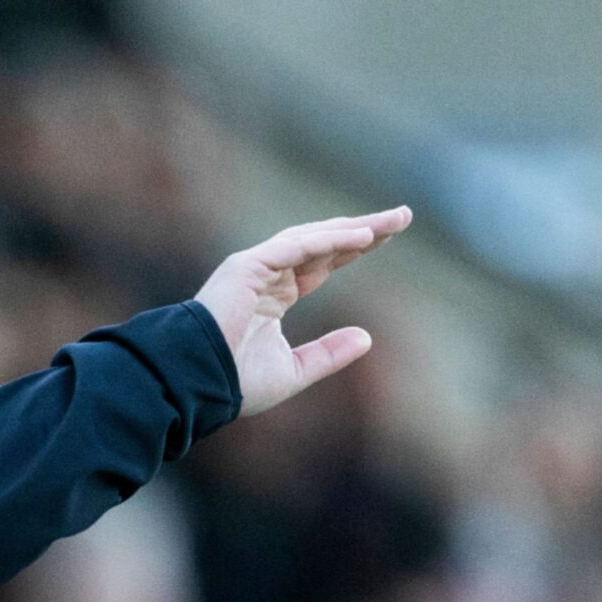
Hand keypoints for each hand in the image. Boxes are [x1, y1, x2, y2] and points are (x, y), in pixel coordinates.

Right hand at [193, 206, 411, 415]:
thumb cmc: (235, 382)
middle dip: (363, 229)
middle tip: (403, 216)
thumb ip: (328, 353)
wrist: (197, 384)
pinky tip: (361, 237)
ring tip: (392, 221)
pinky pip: (295, 246)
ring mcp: (256, 267)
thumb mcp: (295, 371)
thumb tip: (367, 338)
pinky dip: (328, 240)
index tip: (388, 237)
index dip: (355, 248)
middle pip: (324, 243)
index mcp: (276, 295)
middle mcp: (268, 275)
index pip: (323, 262)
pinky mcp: (247, 267)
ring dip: (354, 228)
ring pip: (313, 238)